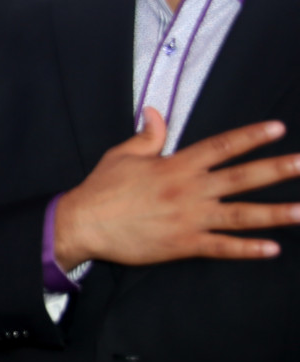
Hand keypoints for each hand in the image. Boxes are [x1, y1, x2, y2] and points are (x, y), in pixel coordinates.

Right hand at [53, 110, 299, 269]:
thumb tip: (158, 112)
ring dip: (276, 213)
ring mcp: (189, 218)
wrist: (83, 223)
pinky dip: (247, 248)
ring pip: (241, 214)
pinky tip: (273, 248)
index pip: (222, 146)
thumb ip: (148, 136)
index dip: (251, 136)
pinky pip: (222, 246)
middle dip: (278, 170)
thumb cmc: (101, 189)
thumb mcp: (122, 155)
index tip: (278, 129)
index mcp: (176, 165)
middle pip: (243, 178)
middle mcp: (190, 189)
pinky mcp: (183, 244)